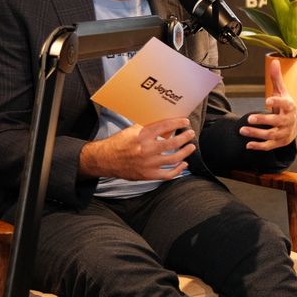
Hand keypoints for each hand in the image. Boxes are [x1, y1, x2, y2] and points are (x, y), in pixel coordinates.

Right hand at [80, 117, 195, 180]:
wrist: (105, 160)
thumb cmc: (119, 143)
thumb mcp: (132, 130)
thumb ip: (148, 127)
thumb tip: (166, 125)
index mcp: (141, 136)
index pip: (164, 127)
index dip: (177, 123)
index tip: (185, 121)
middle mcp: (146, 150)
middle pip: (173, 143)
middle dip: (185, 137)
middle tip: (191, 133)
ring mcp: (148, 164)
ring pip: (173, 159)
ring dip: (185, 152)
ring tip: (191, 146)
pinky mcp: (148, 175)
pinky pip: (168, 174)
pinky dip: (178, 170)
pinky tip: (184, 164)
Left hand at [241, 60, 296, 150]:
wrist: (295, 126)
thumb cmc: (286, 107)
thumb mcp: (283, 92)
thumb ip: (277, 78)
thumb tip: (274, 61)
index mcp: (289, 107)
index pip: (284, 104)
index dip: (277, 102)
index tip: (267, 100)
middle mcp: (287, 121)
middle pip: (276, 121)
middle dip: (263, 120)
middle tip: (249, 118)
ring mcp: (283, 133)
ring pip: (270, 134)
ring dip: (256, 133)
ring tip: (242, 130)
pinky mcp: (278, 142)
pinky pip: (268, 146)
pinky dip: (258, 146)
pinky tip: (247, 144)